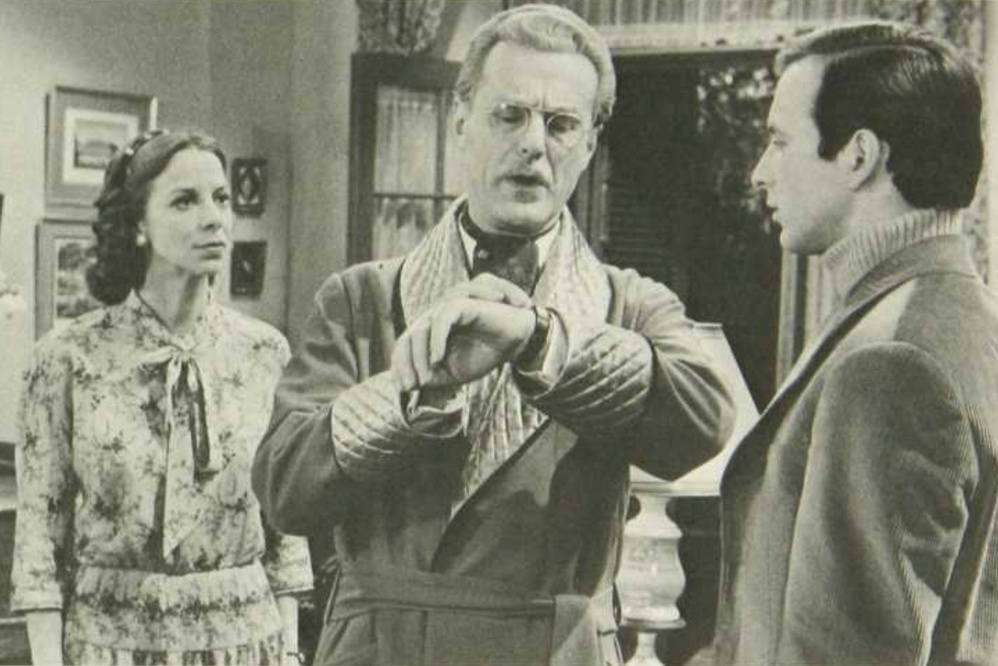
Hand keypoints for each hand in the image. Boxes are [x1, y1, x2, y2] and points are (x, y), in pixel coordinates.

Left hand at [392, 274, 534, 390]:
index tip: (404, 388)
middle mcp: (435, 316)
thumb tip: (414, 381)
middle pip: (408, 337)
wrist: (518, 341)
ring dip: (419, 356)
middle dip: (406, 364)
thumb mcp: (456, 372)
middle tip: (411, 386)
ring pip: (421, 329)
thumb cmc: (485, 352)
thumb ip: (434, 375)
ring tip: (426, 377)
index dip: (400, 365)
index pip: (405, 344)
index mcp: (431, 331)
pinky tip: (437, 360)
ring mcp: (447, 309)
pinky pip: (443, 318)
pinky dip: (436, 340)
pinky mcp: (463, 303)